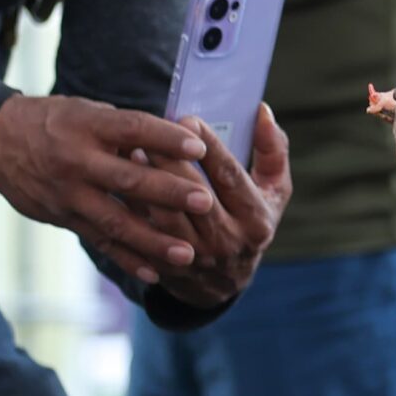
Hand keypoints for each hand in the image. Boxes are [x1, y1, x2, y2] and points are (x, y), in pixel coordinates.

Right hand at [0, 96, 215, 282]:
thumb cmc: (53, 121)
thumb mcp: (86, 112)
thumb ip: (124, 130)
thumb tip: (176, 140)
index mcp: (87, 126)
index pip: (133, 131)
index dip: (166, 139)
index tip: (199, 149)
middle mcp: (77, 161)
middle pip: (128, 180)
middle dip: (168, 193)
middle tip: (204, 202)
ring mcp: (69, 194)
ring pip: (115, 221)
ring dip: (153, 240)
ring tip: (187, 254)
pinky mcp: (63, 218)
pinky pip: (99, 242)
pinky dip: (127, 259)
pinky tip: (155, 273)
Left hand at [146, 106, 289, 309]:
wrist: (226, 283)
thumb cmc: (249, 221)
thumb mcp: (273, 191)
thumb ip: (272, 150)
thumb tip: (262, 111)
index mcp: (256, 219)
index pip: (230, 175)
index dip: (209, 146)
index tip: (188, 120)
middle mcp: (229, 241)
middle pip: (195, 196)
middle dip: (171, 162)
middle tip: (150, 134)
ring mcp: (198, 259)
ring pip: (167, 218)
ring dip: (148, 185)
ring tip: (132, 154)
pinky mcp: (170, 270)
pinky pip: (147, 237)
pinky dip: (133, 211)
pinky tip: (122, 185)